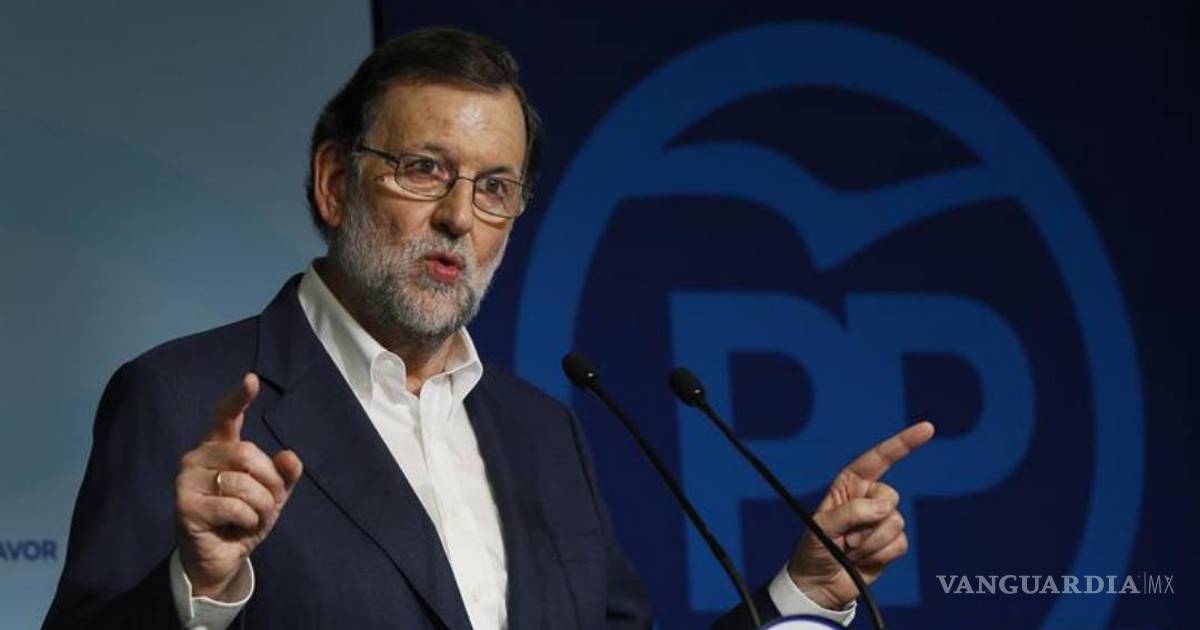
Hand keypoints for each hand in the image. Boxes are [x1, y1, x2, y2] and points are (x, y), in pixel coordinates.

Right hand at [174, 373, 303, 598]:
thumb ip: (284, 474)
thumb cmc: (244, 520)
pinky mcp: (184, 505)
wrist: (221, 559)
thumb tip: (289, 455)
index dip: (239, 398)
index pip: (225, 416)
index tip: (251, 379)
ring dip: (262, 507)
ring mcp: (185, 480)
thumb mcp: (273, 495)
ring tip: (252, 519)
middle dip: (270, 483)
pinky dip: (248, 520)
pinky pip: (235, 506)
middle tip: (269, 505)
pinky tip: (235, 528)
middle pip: (248, 454)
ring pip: (243, 483)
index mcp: (217, 448)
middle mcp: (196, 457)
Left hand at [787, 421, 934, 609]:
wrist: (819, 585)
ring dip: (870, 541)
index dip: (903, 443)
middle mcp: (868, 499)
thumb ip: (851, 511)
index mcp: (849, 485)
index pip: (878, 459)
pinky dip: (879, 555)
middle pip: (890, 496)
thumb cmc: (813, 550)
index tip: (927, 428)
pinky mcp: (891, 543)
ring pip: (895, 522)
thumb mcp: (822, 526)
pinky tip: (862, 560)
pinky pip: (899, 544)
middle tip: (844, 536)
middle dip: (867, 520)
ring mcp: (881, 521)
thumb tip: (884, 507)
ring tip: (850, 549)